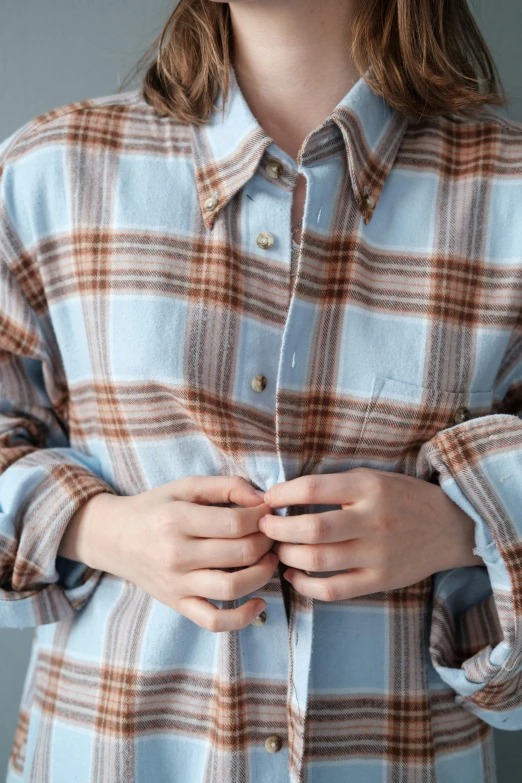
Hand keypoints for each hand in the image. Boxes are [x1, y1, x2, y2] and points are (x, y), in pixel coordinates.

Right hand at [60, 475, 277, 630]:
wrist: (114, 538)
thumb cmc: (155, 508)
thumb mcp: (185, 486)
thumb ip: (225, 485)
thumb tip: (262, 499)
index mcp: (177, 520)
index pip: (235, 523)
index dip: (261, 518)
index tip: (267, 512)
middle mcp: (176, 555)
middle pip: (240, 553)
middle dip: (267, 542)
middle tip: (272, 534)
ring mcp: (176, 585)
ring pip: (233, 588)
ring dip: (263, 574)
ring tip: (269, 559)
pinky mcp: (177, 605)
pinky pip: (214, 621)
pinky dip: (243, 617)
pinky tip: (259, 601)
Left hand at [259, 467, 484, 601]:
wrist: (450, 527)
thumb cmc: (402, 498)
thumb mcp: (372, 478)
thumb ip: (334, 485)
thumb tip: (284, 494)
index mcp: (368, 488)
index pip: (312, 489)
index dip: (281, 494)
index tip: (268, 499)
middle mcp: (372, 520)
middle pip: (311, 528)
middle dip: (277, 528)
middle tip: (264, 526)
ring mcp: (377, 554)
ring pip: (317, 561)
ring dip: (287, 556)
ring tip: (277, 549)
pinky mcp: (380, 581)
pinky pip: (333, 590)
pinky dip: (305, 586)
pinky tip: (294, 576)